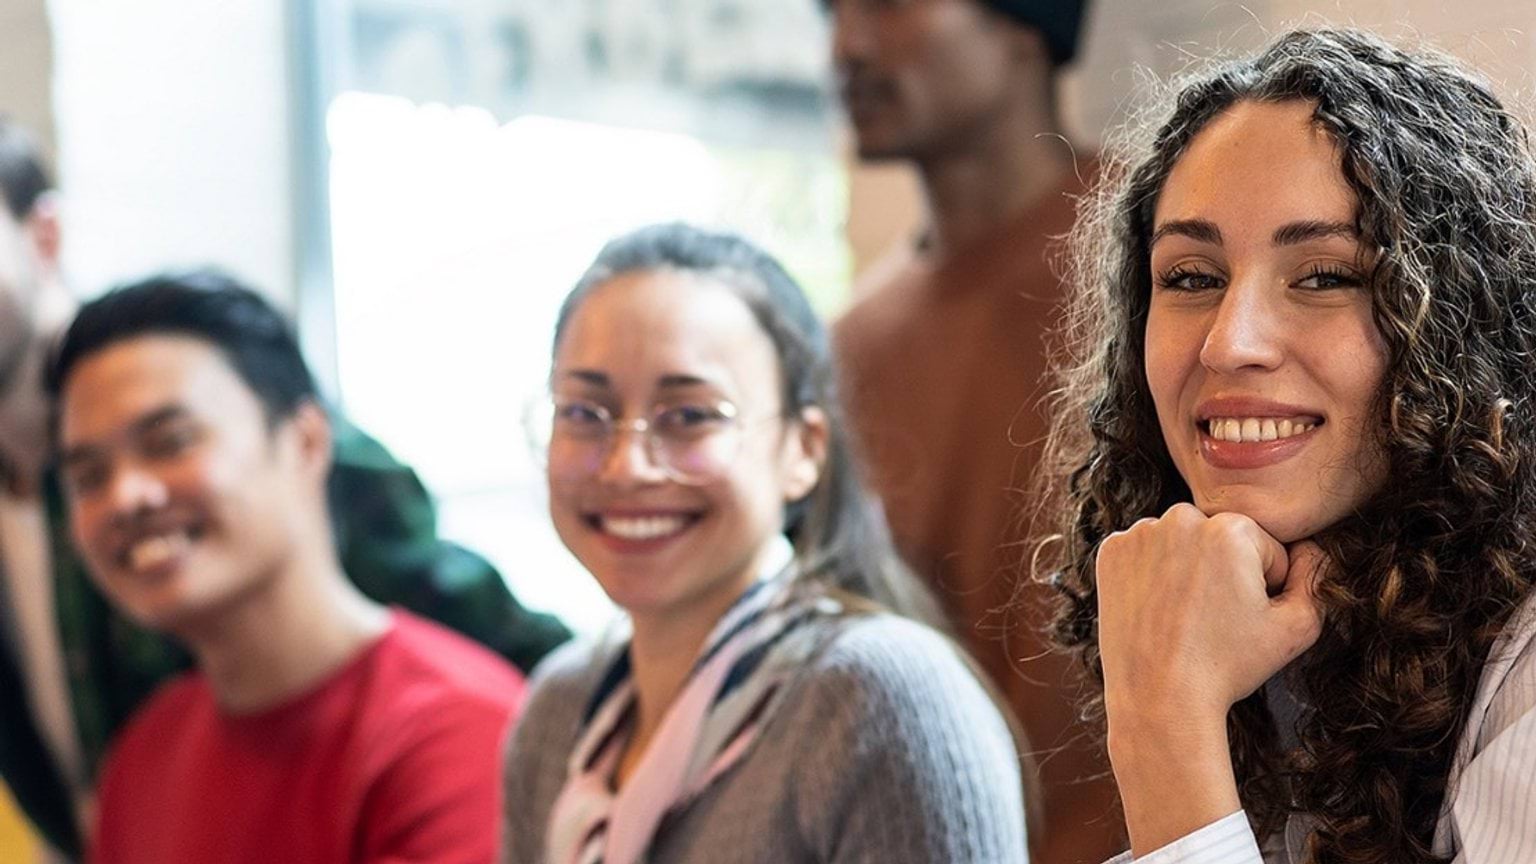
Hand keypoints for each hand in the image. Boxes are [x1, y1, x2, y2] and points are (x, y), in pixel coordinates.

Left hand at [1095, 503, 1325, 854]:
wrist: (1158, 697)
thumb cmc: (1230, 666)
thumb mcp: (1297, 628)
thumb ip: (1317, 578)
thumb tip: (1311, 547)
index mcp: (1231, 528)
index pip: (1263, 549)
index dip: (1262, 587)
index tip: (1240, 618)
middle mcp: (1180, 517)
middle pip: (1220, 540)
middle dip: (1224, 571)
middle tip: (1210, 620)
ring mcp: (1139, 533)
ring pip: (1181, 544)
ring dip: (1187, 569)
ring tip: (1182, 616)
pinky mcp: (1111, 551)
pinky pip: (1145, 553)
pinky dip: (1150, 575)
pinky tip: (1155, 609)